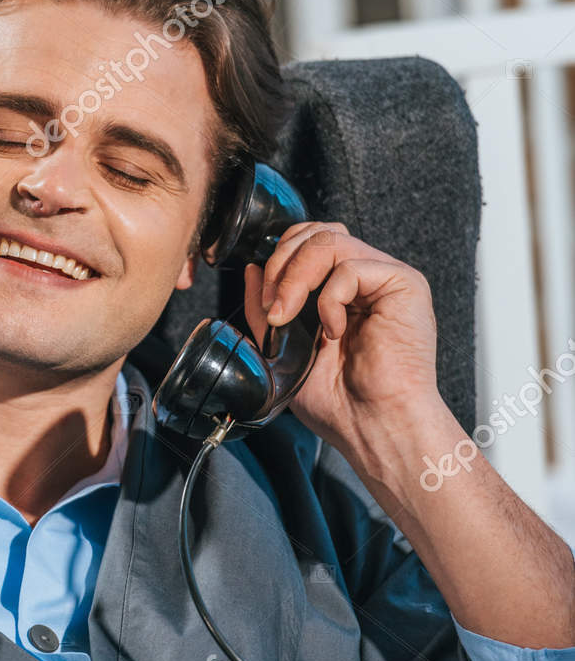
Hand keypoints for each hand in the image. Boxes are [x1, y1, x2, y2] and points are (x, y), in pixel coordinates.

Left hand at [242, 223, 444, 459]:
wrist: (374, 427)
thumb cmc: (338, 401)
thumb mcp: (283, 349)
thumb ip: (267, 308)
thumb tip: (253, 268)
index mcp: (343, 290)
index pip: (308, 241)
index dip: (279, 259)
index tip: (266, 306)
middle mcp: (367, 278)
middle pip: (316, 232)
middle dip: (281, 263)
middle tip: (273, 309)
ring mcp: (387, 278)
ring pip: (328, 241)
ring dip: (296, 277)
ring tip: (288, 316)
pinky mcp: (406, 284)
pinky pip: (351, 266)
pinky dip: (329, 298)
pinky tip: (333, 331)